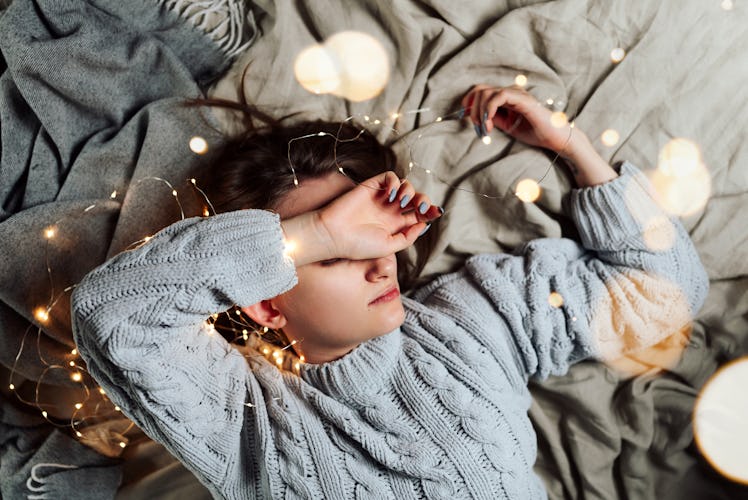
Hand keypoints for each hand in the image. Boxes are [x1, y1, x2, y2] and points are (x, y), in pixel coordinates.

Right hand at [282, 172, 441, 265]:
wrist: (334, 234)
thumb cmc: (358, 245)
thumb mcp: (388, 247)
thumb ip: (407, 237)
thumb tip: (423, 225)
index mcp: (395, 225)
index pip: (418, 215)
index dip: (430, 212)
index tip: (437, 212)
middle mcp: (389, 210)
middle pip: (414, 199)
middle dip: (423, 200)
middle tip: (421, 207)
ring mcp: (381, 198)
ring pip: (405, 186)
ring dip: (410, 191)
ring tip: (402, 201)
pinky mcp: (371, 186)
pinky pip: (389, 177)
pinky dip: (395, 182)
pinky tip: (391, 194)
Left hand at [461, 85, 617, 186]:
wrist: (554, 138)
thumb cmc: (534, 132)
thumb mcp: (506, 126)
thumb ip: (492, 119)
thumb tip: (475, 118)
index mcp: (506, 98)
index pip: (480, 91)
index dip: (468, 101)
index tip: (463, 117)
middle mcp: (510, 92)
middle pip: (480, 89)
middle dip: (471, 109)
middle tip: (477, 127)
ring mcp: (516, 94)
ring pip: (487, 93)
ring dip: (479, 112)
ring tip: (484, 128)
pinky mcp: (522, 100)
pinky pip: (499, 97)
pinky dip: (489, 110)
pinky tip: (490, 124)